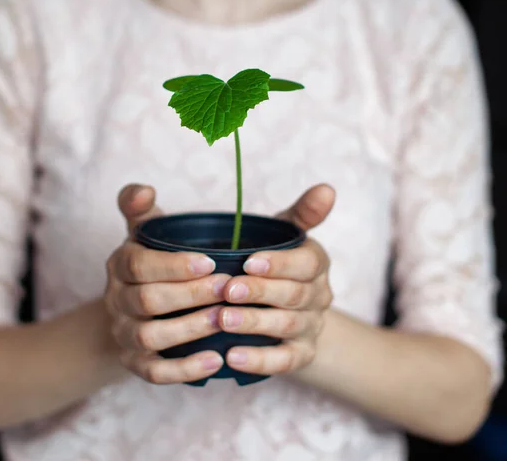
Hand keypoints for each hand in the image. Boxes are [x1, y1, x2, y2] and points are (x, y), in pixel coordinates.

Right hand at [105, 184, 228, 383]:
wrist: (133, 309)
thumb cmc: (152, 263)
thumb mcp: (144, 231)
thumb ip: (140, 207)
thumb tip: (143, 189)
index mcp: (120, 265)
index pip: (138, 265)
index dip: (174, 265)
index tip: (212, 262)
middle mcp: (116, 300)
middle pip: (147, 301)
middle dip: (190, 295)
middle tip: (229, 289)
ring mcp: (124, 333)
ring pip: (150, 336)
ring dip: (190, 329)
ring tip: (225, 320)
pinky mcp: (135, 362)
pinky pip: (155, 372)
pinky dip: (184, 369)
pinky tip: (216, 361)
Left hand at [218, 185, 335, 375]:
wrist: (287, 309)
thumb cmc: (276, 263)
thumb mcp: (287, 234)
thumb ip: (302, 213)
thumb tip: (327, 188)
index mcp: (316, 264)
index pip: (307, 263)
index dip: (279, 264)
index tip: (248, 261)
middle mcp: (318, 297)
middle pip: (294, 295)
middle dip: (259, 292)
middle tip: (226, 291)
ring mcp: (311, 328)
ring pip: (286, 327)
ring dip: (254, 323)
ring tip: (222, 320)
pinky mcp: (301, 356)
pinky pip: (284, 362)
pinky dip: (259, 361)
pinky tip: (230, 357)